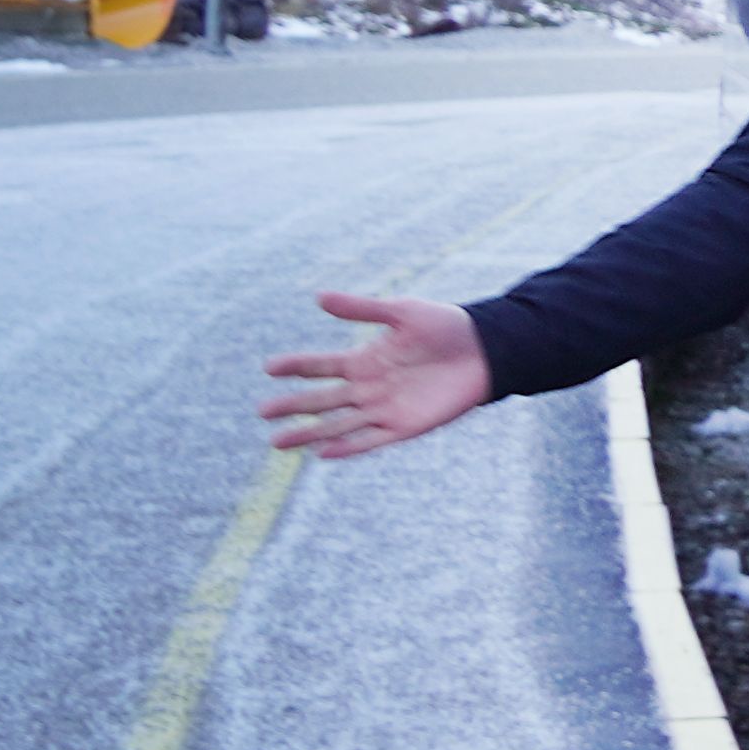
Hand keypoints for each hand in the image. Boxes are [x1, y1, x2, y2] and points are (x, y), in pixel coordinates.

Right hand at [262, 293, 493, 459]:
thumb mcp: (401, 312)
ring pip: (337, 424)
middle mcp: (368, 387)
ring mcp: (384, 408)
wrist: (486, 350)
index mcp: (364, 359)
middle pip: (322, 399)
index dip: (295, 366)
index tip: (268, 368)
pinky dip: (347, 446)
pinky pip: (369, 440)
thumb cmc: (445, 327)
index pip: (320, 365)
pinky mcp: (404, 426)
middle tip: (262, 411)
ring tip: (277, 442)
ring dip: (309, 433)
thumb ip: (362, 309)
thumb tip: (319, 297)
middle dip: (292, 406)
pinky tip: (323, 452)